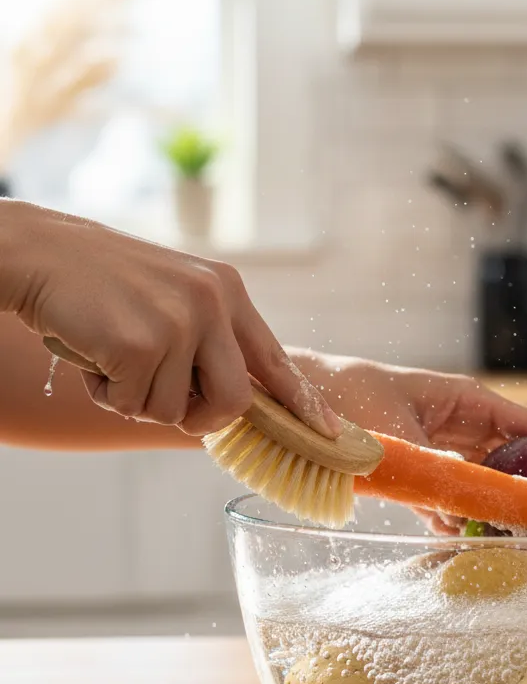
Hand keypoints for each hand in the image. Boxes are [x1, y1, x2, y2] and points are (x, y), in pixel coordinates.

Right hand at [0, 200, 342, 437]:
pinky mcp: (141, 343)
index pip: (275, 358)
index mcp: (227, 291)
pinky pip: (131, 405)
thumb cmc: (104, 284)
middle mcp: (213, 303)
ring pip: (174, 410)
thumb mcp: (176, 297)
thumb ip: (211, 340)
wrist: (40, 253)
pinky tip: (92, 352)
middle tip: (166, 402)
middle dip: (199, 418)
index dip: (301, 401)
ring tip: (113, 354)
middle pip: (234, 403)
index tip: (329, 430)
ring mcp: (180, 322)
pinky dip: (105, 392)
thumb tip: (237, 401)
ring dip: (137, 399)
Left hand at [289, 351, 526, 532]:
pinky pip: (456, 499)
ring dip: (507, 511)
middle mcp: (464, 424)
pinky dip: (465, 521)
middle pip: (522, 458)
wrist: (295, 402)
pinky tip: (473, 543)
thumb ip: (438, 469)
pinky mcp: (422, 472)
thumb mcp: (396, 435)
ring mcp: (444, 448)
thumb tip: (474, 505)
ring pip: (492, 482)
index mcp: (468, 401)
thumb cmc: (346, 399)